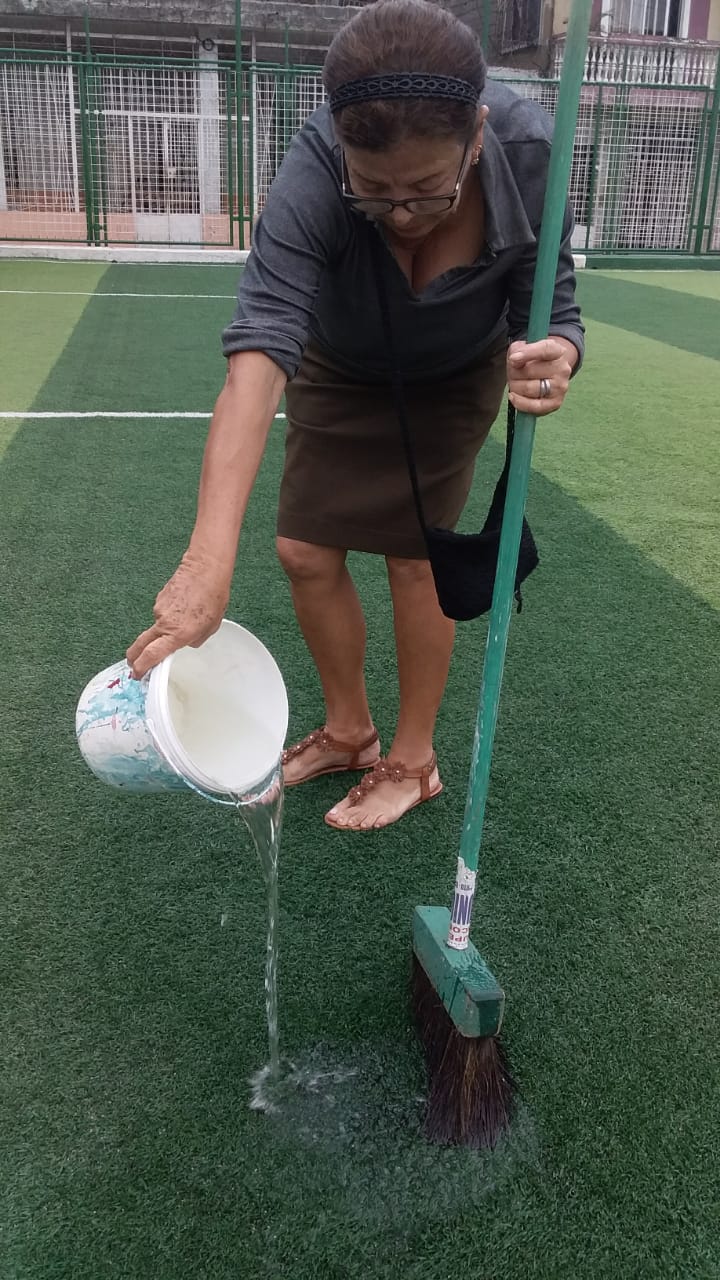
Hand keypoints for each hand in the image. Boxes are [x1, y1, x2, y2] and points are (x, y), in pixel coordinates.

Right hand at [126, 548, 230, 678]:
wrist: (205, 569)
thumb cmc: (213, 597)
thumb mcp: (211, 627)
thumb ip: (195, 639)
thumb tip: (185, 641)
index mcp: (178, 634)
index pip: (152, 655)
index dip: (142, 667)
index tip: (137, 674)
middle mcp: (164, 623)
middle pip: (141, 644)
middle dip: (135, 656)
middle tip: (134, 664)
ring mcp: (159, 609)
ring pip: (157, 626)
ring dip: (166, 628)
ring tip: (187, 619)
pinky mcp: (159, 598)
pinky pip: (162, 613)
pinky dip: (170, 614)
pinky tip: (184, 607)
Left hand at [506, 337, 576, 415]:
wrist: (546, 375)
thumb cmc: (531, 360)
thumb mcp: (523, 348)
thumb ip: (518, 350)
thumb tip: (515, 360)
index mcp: (557, 351)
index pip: (545, 350)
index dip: (528, 353)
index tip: (513, 359)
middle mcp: (562, 369)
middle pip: (529, 371)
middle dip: (514, 373)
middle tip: (513, 372)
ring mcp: (561, 387)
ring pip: (529, 388)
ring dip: (515, 387)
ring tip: (516, 383)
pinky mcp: (556, 403)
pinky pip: (534, 406)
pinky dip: (520, 402)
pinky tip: (513, 396)